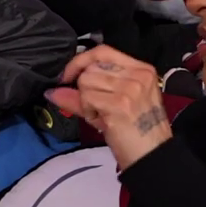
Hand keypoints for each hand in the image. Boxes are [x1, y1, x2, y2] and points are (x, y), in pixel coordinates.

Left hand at [47, 46, 173, 169]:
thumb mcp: (114, 105)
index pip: (103, 51)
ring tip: (103, 115)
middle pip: (91, 68)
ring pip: (85, 81)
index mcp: (142, 70)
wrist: (152, 156)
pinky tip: (104, 121)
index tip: (67, 75)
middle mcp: (138, 75)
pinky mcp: (120, 103)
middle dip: (85, 89)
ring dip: (87, 102)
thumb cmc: (136, 132)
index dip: (80, 61)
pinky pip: (86, 98)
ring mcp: (130, 88)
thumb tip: (53, 90)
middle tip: (99, 108)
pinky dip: (89, 112)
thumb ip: (83, 94)